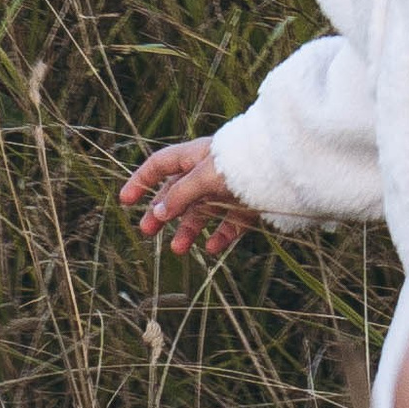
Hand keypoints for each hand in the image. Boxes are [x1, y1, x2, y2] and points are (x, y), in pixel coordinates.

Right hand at [119, 138, 253, 257]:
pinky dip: (220, 236)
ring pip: (201, 213)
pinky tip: (212, 248)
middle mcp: (208, 173)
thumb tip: (157, 213)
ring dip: (187, 230)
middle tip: (146, 232)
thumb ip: (180, 195)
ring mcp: (227, 190)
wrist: (282, 165)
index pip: (160, 166)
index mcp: (195, 157)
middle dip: (160, 212)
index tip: (125, 200)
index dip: (141, 181)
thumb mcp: (204, 176)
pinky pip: (229, 225)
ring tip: (178, 250)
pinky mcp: (247, 206)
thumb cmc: (240, 162)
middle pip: (177, 194)